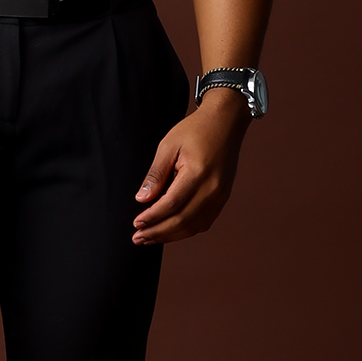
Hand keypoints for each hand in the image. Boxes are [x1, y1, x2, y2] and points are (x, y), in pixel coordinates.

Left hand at [132, 87, 249, 244]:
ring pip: (194, 226)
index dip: (152, 217)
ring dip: (170, 235)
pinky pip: (204, 222)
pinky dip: (186, 230)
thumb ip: (156, 174)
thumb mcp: (168, 145)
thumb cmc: (195, 130)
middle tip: (138, 237)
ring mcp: (221, 196)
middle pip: (182, 220)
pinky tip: (170, 231)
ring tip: (150, 238)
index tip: (136, 223)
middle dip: (158, 232)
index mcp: (198, 173)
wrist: (226, 122)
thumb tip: (142, 199)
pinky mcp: (223, 198)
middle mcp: (213, 189)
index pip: (171, 204)